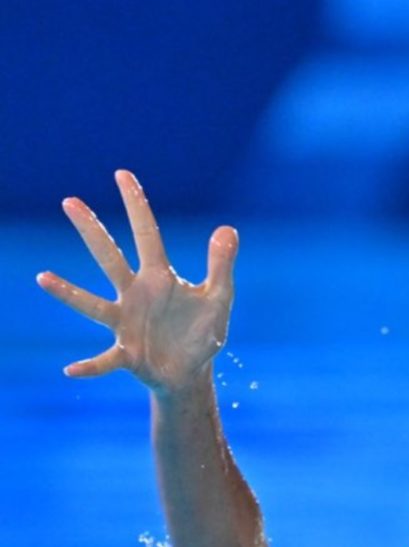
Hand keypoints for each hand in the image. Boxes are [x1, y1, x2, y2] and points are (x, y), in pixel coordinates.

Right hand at [37, 172, 235, 391]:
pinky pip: (103, 359)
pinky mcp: (126, 353)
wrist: (190, 373)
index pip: (148, 235)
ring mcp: (125, 323)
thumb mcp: (218, 298)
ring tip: (43, 277)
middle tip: (70, 201)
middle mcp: (135, 295)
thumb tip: (227, 228)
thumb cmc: (200, 332)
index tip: (122, 174)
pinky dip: (89, 365)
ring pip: (92, 305)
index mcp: (159, 278)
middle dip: (92, 230)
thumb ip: (221, 266)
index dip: (137, 206)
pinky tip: (71, 370)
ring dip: (68, 293)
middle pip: (110, 258)